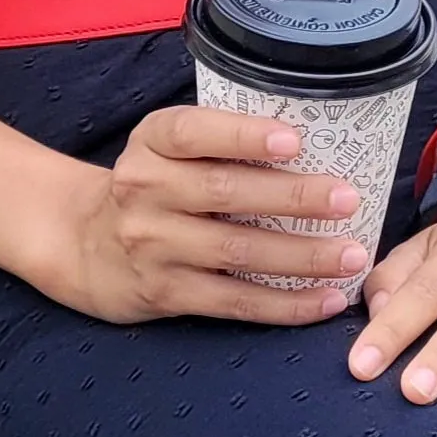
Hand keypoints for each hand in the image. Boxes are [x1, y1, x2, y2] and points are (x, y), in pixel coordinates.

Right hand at [56, 107, 369, 325]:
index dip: (243, 136)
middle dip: (293, 198)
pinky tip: (324, 299)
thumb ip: (219, 142)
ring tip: (351, 254)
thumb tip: (314, 144)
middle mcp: (145, 189)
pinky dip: (284, 303)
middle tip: (347, 199)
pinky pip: (234, 301)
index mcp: (152, 142)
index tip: (294, 140)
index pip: (194, 132)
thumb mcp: (166, 148)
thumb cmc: (153, 186)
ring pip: (236, 251)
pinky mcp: (166, 292)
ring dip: (301, 256)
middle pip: (225, 193)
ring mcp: (153, 244)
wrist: (86, 245)